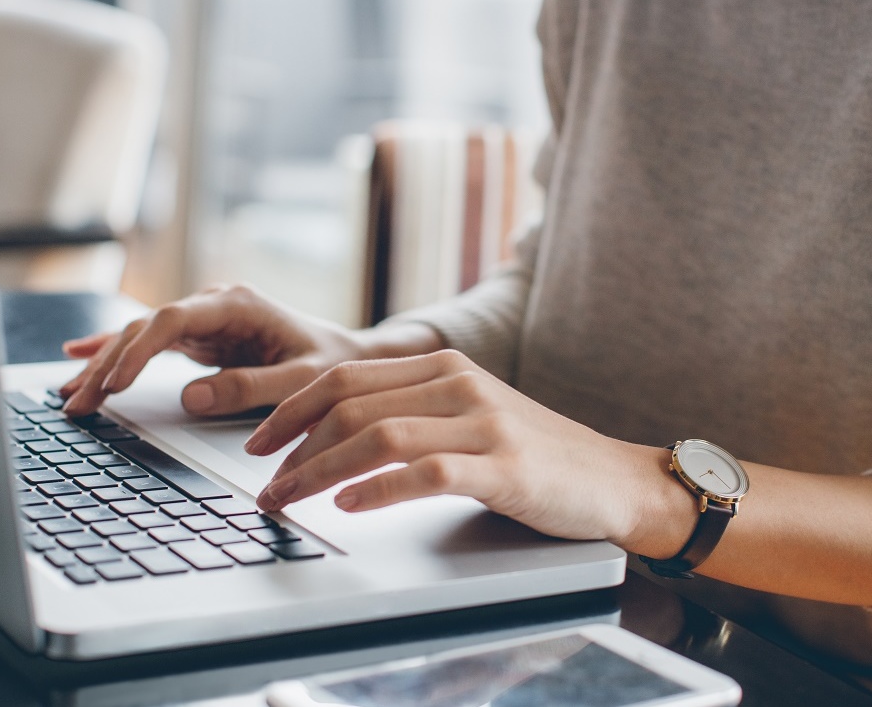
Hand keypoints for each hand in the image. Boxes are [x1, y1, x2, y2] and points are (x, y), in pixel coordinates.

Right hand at [59, 284, 376, 416]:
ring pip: (139, 336)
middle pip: (145, 329)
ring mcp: (204, 320)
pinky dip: (114, 352)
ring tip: (69, 396)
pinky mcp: (200, 338)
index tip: (114, 382)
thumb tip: (191, 398)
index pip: (173, 320)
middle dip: (107, 365)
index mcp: (238, 305)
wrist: (349, 357)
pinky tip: (77, 355)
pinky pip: (148, 344)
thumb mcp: (301, 380)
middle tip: (78, 403)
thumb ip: (250, 388)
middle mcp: (214, 305)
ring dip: (103, 365)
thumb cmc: (332, 365)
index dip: (138, 350)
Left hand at [246, 349, 695, 553]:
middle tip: (264, 483)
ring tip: (289, 499)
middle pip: (350, 402)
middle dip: (292, 445)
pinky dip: (378, 489)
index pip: (346, 376)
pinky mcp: (503, 468)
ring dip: (319, 471)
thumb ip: (413, 411)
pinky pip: (426, 472)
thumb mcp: (469, 416)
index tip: (258, 444)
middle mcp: (459, 384)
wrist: (612, 479)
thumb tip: (333, 435)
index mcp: (444, 366)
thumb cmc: (534, 456)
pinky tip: (349, 505)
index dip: (291, 409)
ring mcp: (483, 423)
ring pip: (378, 435)